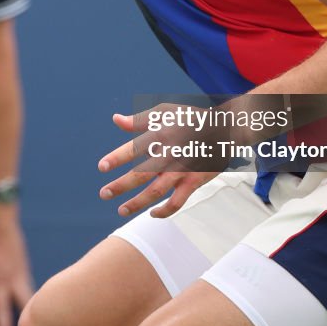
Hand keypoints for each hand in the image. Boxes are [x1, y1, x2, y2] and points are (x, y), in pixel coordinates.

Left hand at [0, 204, 33, 325]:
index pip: (1, 309)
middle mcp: (13, 277)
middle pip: (25, 303)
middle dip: (28, 319)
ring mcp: (21, 268)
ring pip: (29, 292)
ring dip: (30, 305)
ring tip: (33, 319)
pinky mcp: (23, 260)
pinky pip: (28, 280)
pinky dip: (29, 291)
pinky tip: (27, 295)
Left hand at [98, 106, 223, 218]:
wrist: (224, 129)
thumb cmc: (190, 118)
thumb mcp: (165, 112)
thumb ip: (139, 119)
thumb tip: (116, 119)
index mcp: (161, 134)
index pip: (134, 148)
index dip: (117, 158)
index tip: (102, 167)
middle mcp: (170, 153)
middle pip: (141, 173)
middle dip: (121, 185)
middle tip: (104, 194)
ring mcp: (182, 169)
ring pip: (156, 191)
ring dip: (137, 203)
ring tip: (121, 210)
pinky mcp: (194, 181)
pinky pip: (177, 202)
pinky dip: (164, 211)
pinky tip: (152, 213)